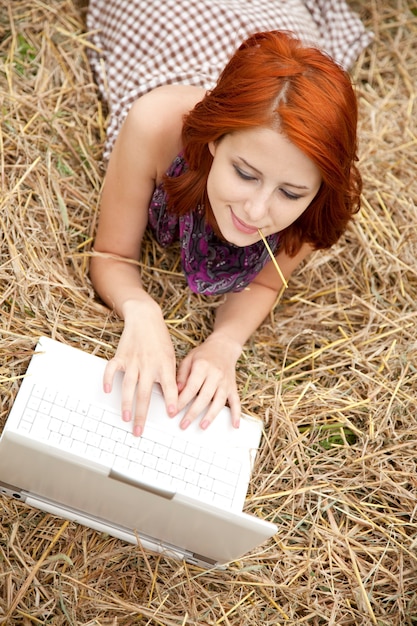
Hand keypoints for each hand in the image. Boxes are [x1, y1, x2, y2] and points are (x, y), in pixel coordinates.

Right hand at [103, 299, 177, 435]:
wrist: (145, 317)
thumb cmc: (160, 339)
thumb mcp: (171, 356)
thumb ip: (171, 376)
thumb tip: (175, 396)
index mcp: (164, 365)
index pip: (169, 387)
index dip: (171, 400)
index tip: (172, 414)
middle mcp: (149, 365)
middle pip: (145, 394)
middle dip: (142, 414)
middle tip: (139, 430)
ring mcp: (133, 361)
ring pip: (128, 386)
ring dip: (126, 404)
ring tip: (125, 418)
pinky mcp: (120, 356)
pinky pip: (112, 369)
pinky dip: (108, 379)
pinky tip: (107, 391)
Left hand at [176, 334, 241, 429]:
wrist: (224, 347)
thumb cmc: (204, 354)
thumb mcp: (189, 359)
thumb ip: (182, 375)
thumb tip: (176, 391)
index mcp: (203, 367)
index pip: (191, 387)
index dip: (182, 400)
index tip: (174, 411)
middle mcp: (216, 375)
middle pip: (204, 397)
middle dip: (193, 412)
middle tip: (183, 424)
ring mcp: (225, 382)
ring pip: (219, 401)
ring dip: (211, 415)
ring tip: (202, 426)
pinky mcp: (232, 387)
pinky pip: (236, 401)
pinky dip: (236, 413)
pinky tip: (235, 424)